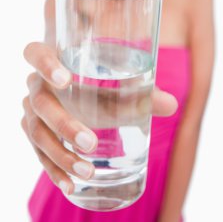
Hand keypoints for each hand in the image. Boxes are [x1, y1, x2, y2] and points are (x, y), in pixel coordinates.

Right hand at [22, 42, 177, 194]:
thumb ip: (141, 91)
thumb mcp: (117, 84)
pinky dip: (54, 170)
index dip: (45, 64)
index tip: (66, 80)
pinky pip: (39, 153)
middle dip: (63, 123)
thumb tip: (171, 104)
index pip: (36, 54)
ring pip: (36, 133)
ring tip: (86, 172)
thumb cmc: (100, 82)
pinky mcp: (37, 134)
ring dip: (60, 155)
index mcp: (53, 61)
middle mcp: (37, 86)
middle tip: (91, 142)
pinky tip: (70, 185)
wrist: (80, 94)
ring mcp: (33, 111)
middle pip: (40, 102)